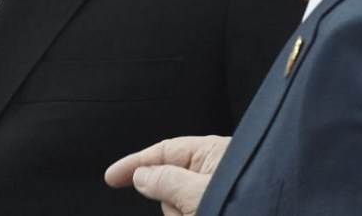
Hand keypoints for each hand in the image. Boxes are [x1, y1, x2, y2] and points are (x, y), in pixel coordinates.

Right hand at [105, 135, 230, 215]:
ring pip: (180, 209)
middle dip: (172, 205)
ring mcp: (218, 195)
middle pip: (170, 185)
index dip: (135, 163)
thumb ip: (167, 181)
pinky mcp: (220, 209)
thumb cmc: (251, 204)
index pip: (164, 151)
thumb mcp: (200, 193)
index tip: (111, 178)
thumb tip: (142, 174)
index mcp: (212, 154)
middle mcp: (215, 172)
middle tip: (191, 214)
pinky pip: (192, 215)